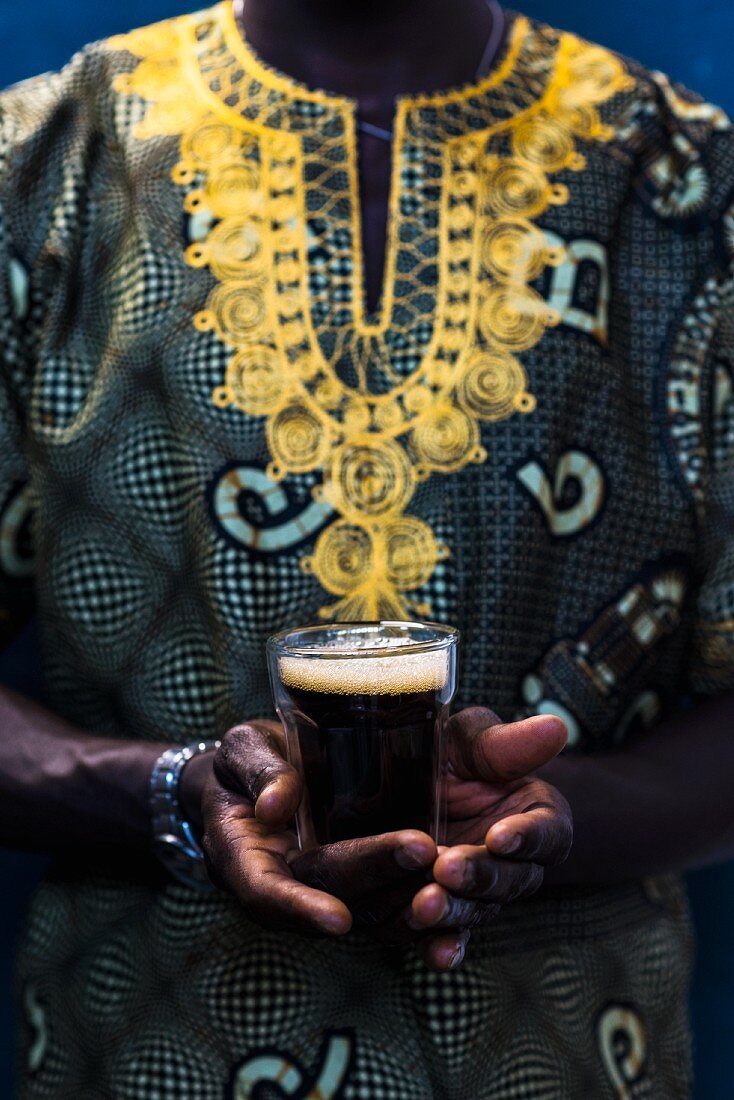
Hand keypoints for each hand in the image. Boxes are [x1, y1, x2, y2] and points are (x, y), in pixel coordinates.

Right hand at [195, 720, 446, 951]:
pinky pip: (389, 901)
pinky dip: (422, 906)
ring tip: (451, 866)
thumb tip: (276, 805)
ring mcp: (325, 889)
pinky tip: (460, 895)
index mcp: (243, 857)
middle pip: (330, 891)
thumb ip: (258, 771)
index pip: (266, 892)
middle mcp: (285, 884)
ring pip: (367, 905)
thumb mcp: (242, 751)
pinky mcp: (359, 883)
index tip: (338, 918)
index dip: (300, 908)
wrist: (259, 776)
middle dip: (376, 874)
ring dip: (408, 892)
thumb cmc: (244, 761)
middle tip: (423, 850)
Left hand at [407, 707, 571, 965]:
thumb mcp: (468, 740)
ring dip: (454, 911)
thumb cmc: (446, 753)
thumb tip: (555, 727)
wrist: (398, 783)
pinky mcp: (447, 915)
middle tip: (446, 867)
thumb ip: (506, 744)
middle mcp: (515, 863)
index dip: (527, 837)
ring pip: (478, 910)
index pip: (548, 832)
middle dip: (481, 876)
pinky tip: (433, 952)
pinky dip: (442, 947)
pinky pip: (448, 937)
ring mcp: (481, 893)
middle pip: (512, 880)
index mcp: (536, 816)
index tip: (499, 835)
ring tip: (424, 904)